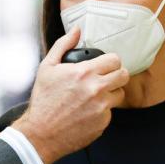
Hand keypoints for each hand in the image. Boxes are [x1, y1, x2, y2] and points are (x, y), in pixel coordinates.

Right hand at [13, 27, 128, 163]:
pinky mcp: (103, 123)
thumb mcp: (47, 67)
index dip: (111, 61)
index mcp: (84, 73)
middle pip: (124, 75)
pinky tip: (86, 112)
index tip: (105, 65)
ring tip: (94, 96)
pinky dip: (102, 111)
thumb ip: (63, 45)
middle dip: (117, 74)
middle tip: (107, 78)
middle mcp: (96, 89)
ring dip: (110, 93)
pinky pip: (110, 112)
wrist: (41, 133)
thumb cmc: (43, 100)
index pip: (115, 59)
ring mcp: (102, 108)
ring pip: (119, 94)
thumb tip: (76, 30)